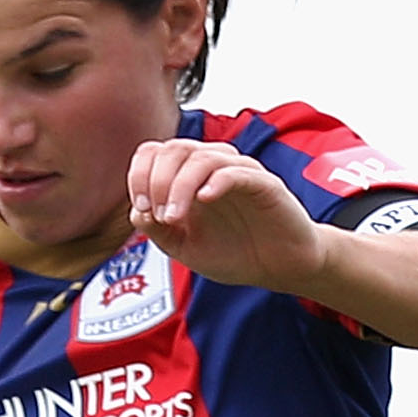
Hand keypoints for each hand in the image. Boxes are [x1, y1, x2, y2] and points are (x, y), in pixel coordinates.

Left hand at [123, 138, 325, 295]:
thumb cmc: (236, 253)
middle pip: (175, 149)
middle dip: (157, 182)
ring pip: (202, 158)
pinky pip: (237, 171)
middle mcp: (212, 167)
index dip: (140, 175)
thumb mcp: (186, 249)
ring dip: (180, 186)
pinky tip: (204, 200)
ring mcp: (239, 172)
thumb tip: (137, 212)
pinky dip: (216, 182)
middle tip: (160, 217)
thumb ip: (159, 232)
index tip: (143, 209)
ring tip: (175, 218)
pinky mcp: (264, 184)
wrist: (280, 267)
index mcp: (189, 177)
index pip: (155, 152)